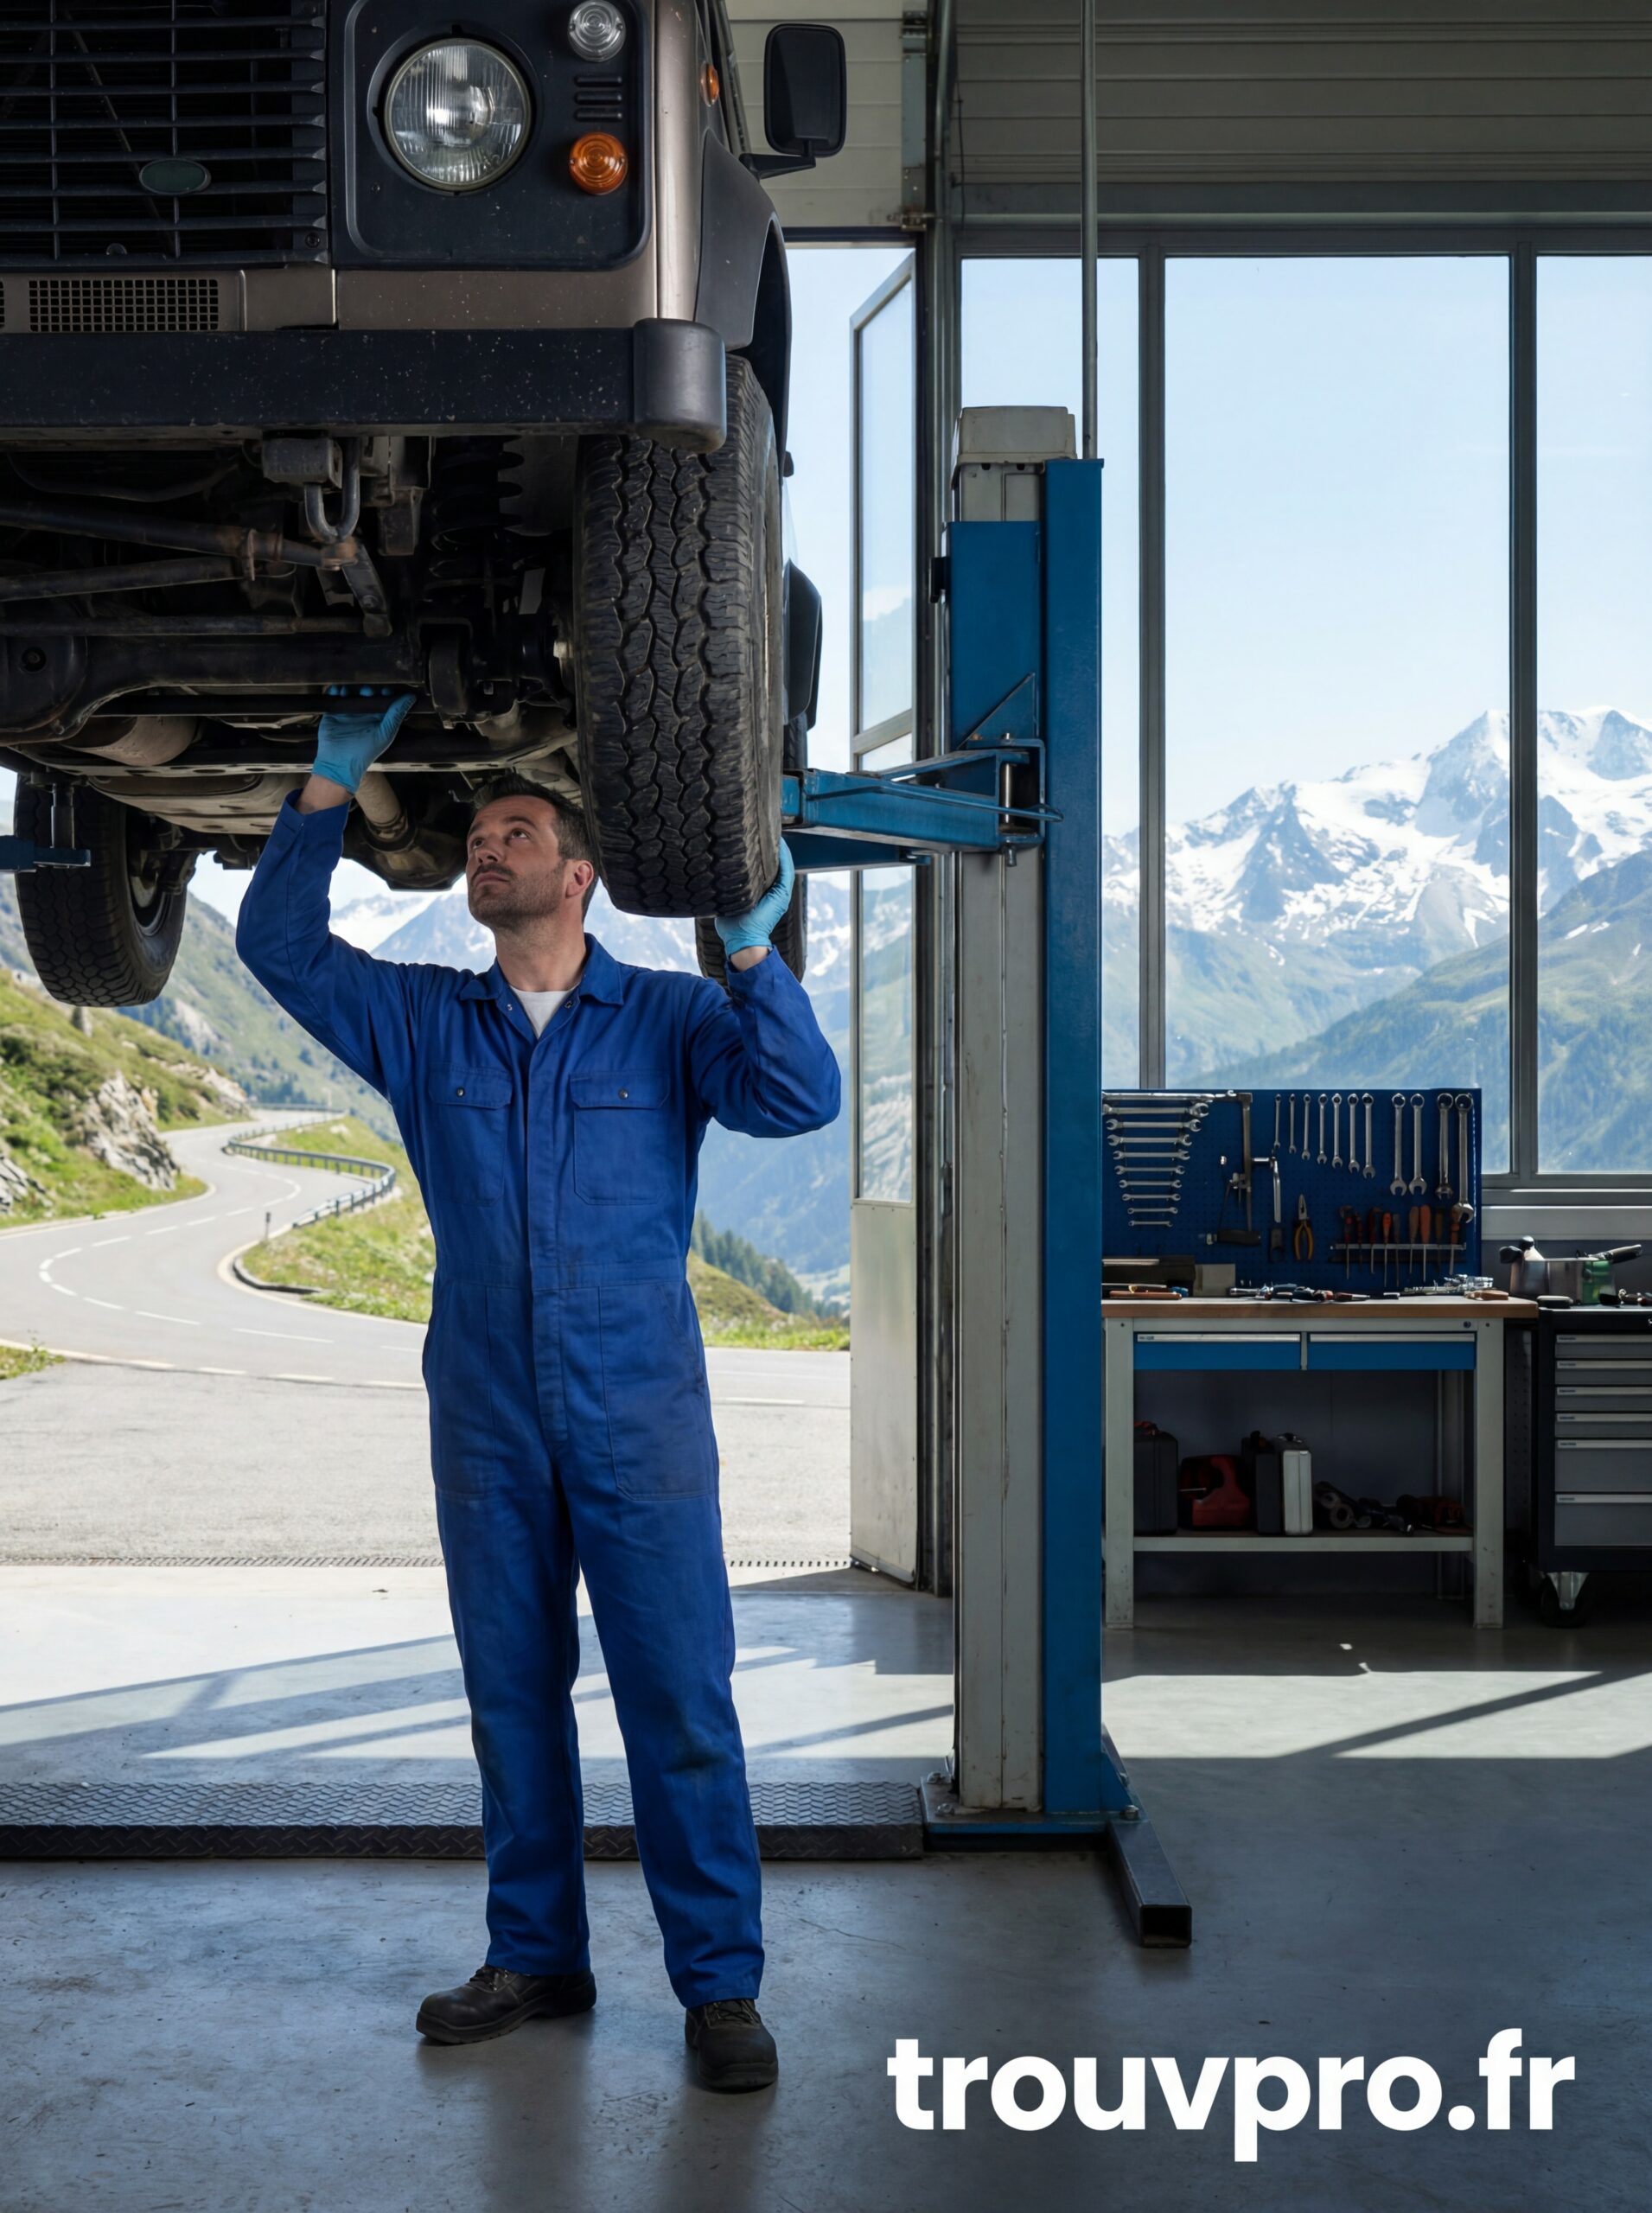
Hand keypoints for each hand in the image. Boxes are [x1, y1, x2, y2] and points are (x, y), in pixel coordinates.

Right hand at [310, 687, 415, 794]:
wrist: (340, 762)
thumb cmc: (366, 751)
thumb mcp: (385, 732)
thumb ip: (396, 714)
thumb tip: (411, 697)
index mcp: (378, 718)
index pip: (383, 699)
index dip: (385, 692)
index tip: (385, 690)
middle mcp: (364, 714)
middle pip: (366, 694)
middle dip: (367, 689)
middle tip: (367, 692)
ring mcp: (348, 712)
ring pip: (350, 694)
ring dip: (350, 689)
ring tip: (349, 691)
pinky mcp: (334, 713)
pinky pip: (334, 698)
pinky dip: (334, 691)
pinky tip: (337, 690)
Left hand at [714, 842, 794, 959]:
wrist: (743, 941)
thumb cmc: (732, 926)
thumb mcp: (727, 900)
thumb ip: (724, 887)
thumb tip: (708, 873)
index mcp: (761, 892)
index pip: (763, 867)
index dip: (761, 851)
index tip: (753, 835)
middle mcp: (773, 891)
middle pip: (774, 863)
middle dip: (770, 846)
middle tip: (763, 827)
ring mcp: (779, 892)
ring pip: (783, 864)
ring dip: (780, 848)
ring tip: (773, 831)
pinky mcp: (782, 894)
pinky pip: (786, 870)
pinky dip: (784, 857)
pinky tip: (780, 844)